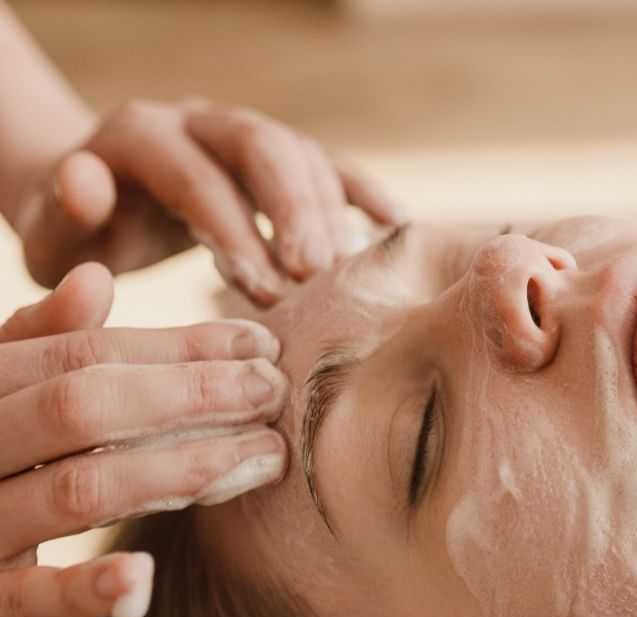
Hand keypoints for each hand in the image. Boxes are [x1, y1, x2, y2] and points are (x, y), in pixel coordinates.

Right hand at [0, 263, 289, 616]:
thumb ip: (36, 345)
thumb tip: (96, 278)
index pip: (80, 354)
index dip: (177, 346)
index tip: (260, 342)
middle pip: (83, 408)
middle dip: (190, 394)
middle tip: (273, 390)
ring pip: (77, 490)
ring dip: (178, 471)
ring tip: (264, 457)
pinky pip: (28, 598)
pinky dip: (86, 587)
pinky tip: (144, 574)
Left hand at [14, 100, 403, 304]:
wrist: (105, 207)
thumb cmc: (83, 236)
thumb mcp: (52, 234)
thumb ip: (62, 212)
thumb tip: (90, 183)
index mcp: (141, 135)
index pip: (196, 175)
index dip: (232, 229)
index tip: (260, 289)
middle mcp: (200, 121)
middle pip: (261, 146)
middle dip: (293, 209)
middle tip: (316, 273)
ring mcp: (247, 136)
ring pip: (302, 154)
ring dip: (330, 213)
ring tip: (347, 274)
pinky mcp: (281, 160)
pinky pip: (333, 166)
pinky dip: (366, 194)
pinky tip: (397, 228)